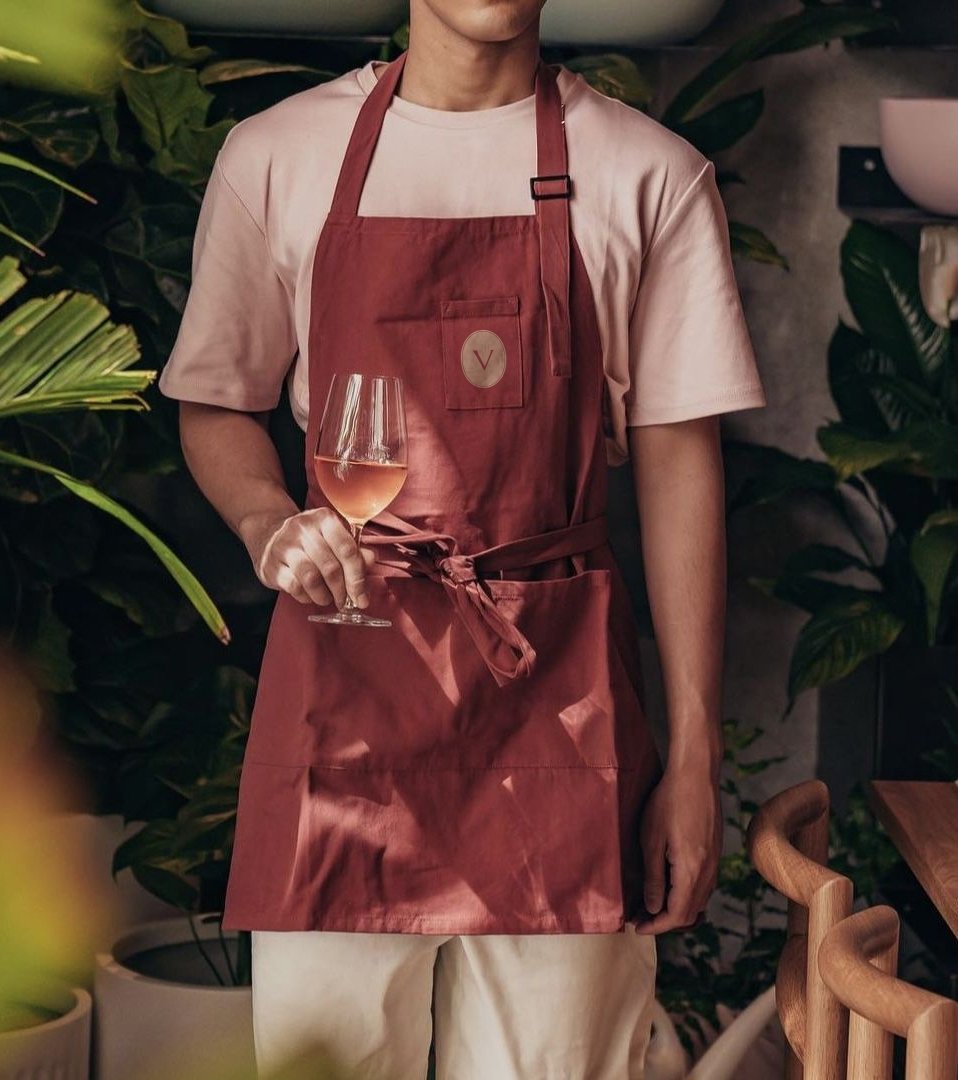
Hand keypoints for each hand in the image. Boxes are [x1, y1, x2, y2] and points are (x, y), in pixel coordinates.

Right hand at [247, 507, 377, 608]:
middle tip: (345, 602)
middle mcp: (303, 529)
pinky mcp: (271, 564)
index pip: (347, 549)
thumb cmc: (309, 540)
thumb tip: (371, 559)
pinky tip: (310, 595)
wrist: (269, 535)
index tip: (362, 598)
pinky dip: (306, 597)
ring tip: (327, 599)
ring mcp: (284, 546)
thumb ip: (354, 549)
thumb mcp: (333, 538)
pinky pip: (294, 586)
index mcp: (324, 519)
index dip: (358, 577)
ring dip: (324, 595)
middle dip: (342, 591)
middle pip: (330, 567)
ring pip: (311, 578)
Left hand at [632, 764, 721, 933]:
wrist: (696, 774)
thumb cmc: (669, 802)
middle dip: (664, 921)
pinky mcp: (715, 853)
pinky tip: (668, 886)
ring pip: (698, 901)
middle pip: (690, 913)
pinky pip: (703, 886)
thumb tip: (652, 907)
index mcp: (692, 872)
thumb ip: (653, 878)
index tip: (636, 926)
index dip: (656, 926)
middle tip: (639, 917)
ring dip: (675, 909)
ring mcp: (715, 863)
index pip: (677, 915)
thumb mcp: (651, 840)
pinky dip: (686, 895)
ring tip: (650, 904)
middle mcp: (708, 872)